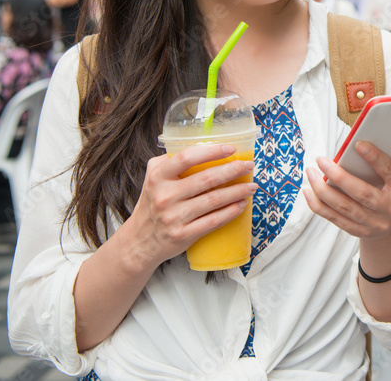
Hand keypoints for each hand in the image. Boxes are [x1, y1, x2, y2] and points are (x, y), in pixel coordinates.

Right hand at [127, 144, 256, 268]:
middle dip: (233, 170)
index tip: (231, 149)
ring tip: (251, 186)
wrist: (139, 243)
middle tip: (249, 165)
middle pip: (207, 179)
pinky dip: (231, 212)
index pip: (186, 158)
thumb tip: (197, 147)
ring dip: (238, 191)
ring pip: (214, 200)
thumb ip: (168, 162)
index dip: (211, 151)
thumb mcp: (151, 180)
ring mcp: (174, 217)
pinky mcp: (183, 235)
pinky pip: (213, 221)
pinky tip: (241, 205)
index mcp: (158, 178)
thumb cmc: (151, 206)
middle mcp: (165, 196)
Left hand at [303, 141, 390, 239]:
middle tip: (321, 160)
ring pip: (345, 207)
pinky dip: (318, 205)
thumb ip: (379, 163)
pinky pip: (335, 218)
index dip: (375, 158)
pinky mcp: (360, 232)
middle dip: (339, 176)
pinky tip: (308, 191)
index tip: (358, 144)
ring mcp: (376, 223)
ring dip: (323, 189)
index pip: (390, 171)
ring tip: (311, 173)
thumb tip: (352, 148)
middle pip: (363, 193)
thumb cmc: (389, 187)